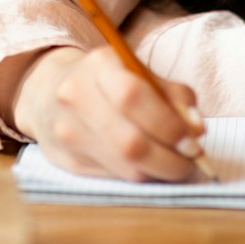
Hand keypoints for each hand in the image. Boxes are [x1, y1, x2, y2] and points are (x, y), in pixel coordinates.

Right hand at [9, 45, 208, 181]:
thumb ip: (173, 95)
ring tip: (174, 164)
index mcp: (97, 65)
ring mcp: (67, 132)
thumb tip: (197, 129)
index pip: (134, 97)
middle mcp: (75, 97)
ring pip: (125, 166)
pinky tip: (149, 166)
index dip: (169, 124)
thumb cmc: (106, 81)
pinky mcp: (66, 160)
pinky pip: (115, 177)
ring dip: (160, 171)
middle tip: (190, 160)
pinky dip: (141, 175)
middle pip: (130, 142)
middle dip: (170, 159)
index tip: (193, 140)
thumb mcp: (138, 72)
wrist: (47, 91)